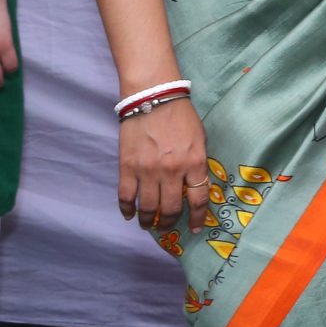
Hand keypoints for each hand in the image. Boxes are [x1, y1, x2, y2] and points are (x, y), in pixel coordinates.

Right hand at [118, 97, 208, 230]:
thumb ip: (198, 165)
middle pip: (171, 208)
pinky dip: (127, 209)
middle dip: (169, 223)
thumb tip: (196, 188)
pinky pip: (125, 196)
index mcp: (194, 163)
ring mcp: (147, 171)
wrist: (153, 98)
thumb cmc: (181, 117)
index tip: (196, 227)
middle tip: (167, 228)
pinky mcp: (127, 167)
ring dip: (148, 221)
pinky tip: (130, 215)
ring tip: (148, 225)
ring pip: (148, 207)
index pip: (198, 199)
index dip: (198, 217)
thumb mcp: (200, 141)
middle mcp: (171, 171)